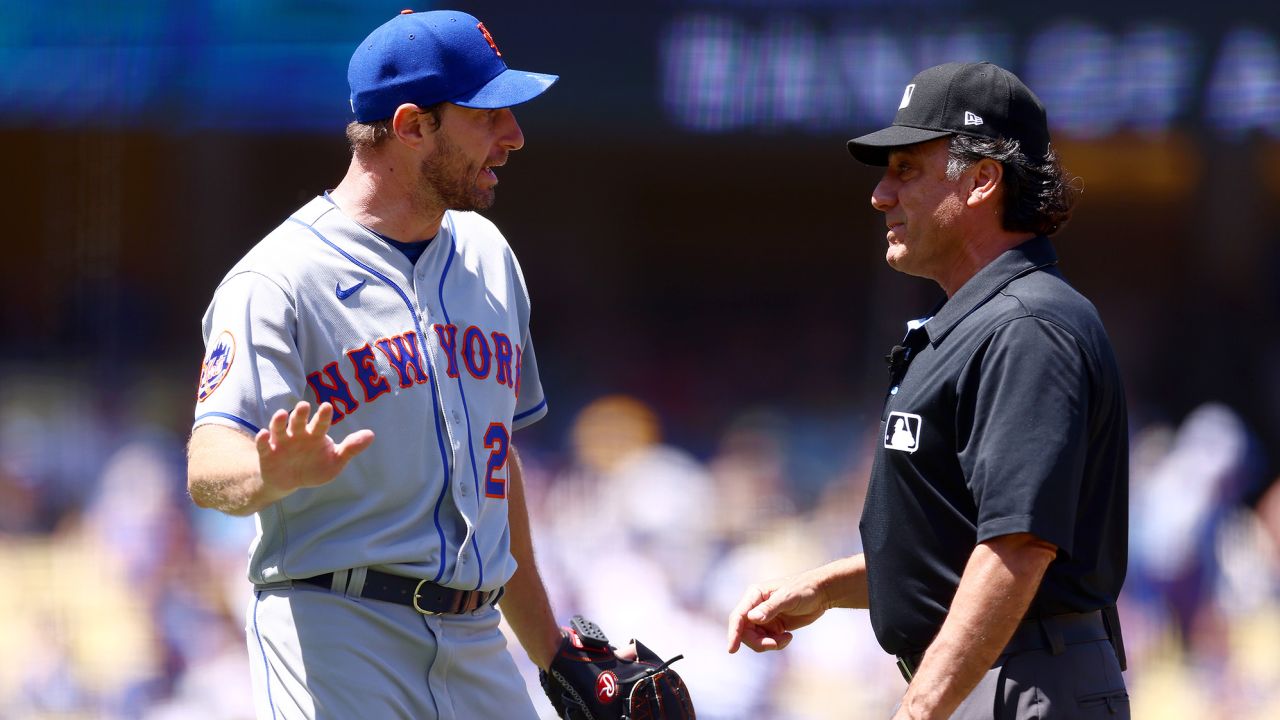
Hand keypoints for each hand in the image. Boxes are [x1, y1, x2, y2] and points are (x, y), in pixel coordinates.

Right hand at [255, 401, 374, 494]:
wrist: (291, 481)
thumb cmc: (315, 466)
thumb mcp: (335, 461)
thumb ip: (351, 448)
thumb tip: (371, 435)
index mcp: (315, 434)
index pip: (321, 423)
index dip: (323, 415)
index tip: (327, 406)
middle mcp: (298, 434)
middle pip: (299, 421)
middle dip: (300, 414)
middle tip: (304, 405)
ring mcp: (281, 442)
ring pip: (279, 429)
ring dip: (279, 421)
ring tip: (281, 414)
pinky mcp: (267, 452)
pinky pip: (263, 445)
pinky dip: (262, 439)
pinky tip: (263, 434)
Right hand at [726, 569, 830, 653]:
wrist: (821, 594)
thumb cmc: (804, 590)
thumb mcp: (788, 597)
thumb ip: (770, 608)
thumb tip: (752, 618)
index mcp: (755, 595)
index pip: (738, 616)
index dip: (733, 633)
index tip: (732, 649)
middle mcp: (755, 607)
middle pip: (744, 632)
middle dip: (758, 642)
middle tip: (775, 644)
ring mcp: (763, 618)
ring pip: (755, 639)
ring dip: (768, 644)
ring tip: (787, 639)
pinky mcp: (772, 627)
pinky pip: (767, 641)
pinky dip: (776, 644)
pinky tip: (789, 637)